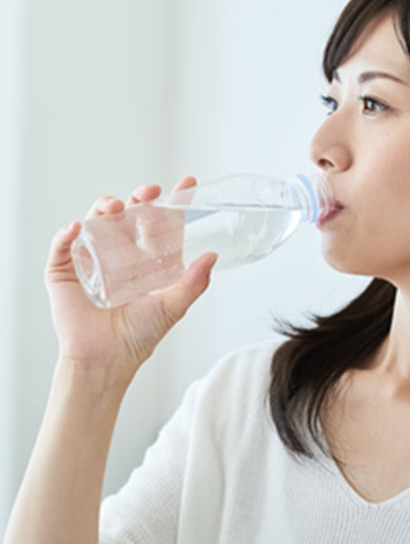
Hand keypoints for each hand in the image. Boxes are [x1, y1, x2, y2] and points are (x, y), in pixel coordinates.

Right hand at [45, 176, 217, 393]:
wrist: (106, 360)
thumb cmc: (139, 335)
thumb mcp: (173, 306)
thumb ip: (193, 283)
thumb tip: (212, 256)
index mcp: (146, 259)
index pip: (160, 223)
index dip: (172, 203)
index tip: (187, 183)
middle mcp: (119, 254)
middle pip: (128, 215)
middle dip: (139, 199)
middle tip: (149, 192)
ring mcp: (91, 260)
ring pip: (96, 222)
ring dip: (103, 208)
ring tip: (115, 207)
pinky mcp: (64, 272)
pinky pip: (63, 247)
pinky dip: (67, 234)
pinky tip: (78, 227)